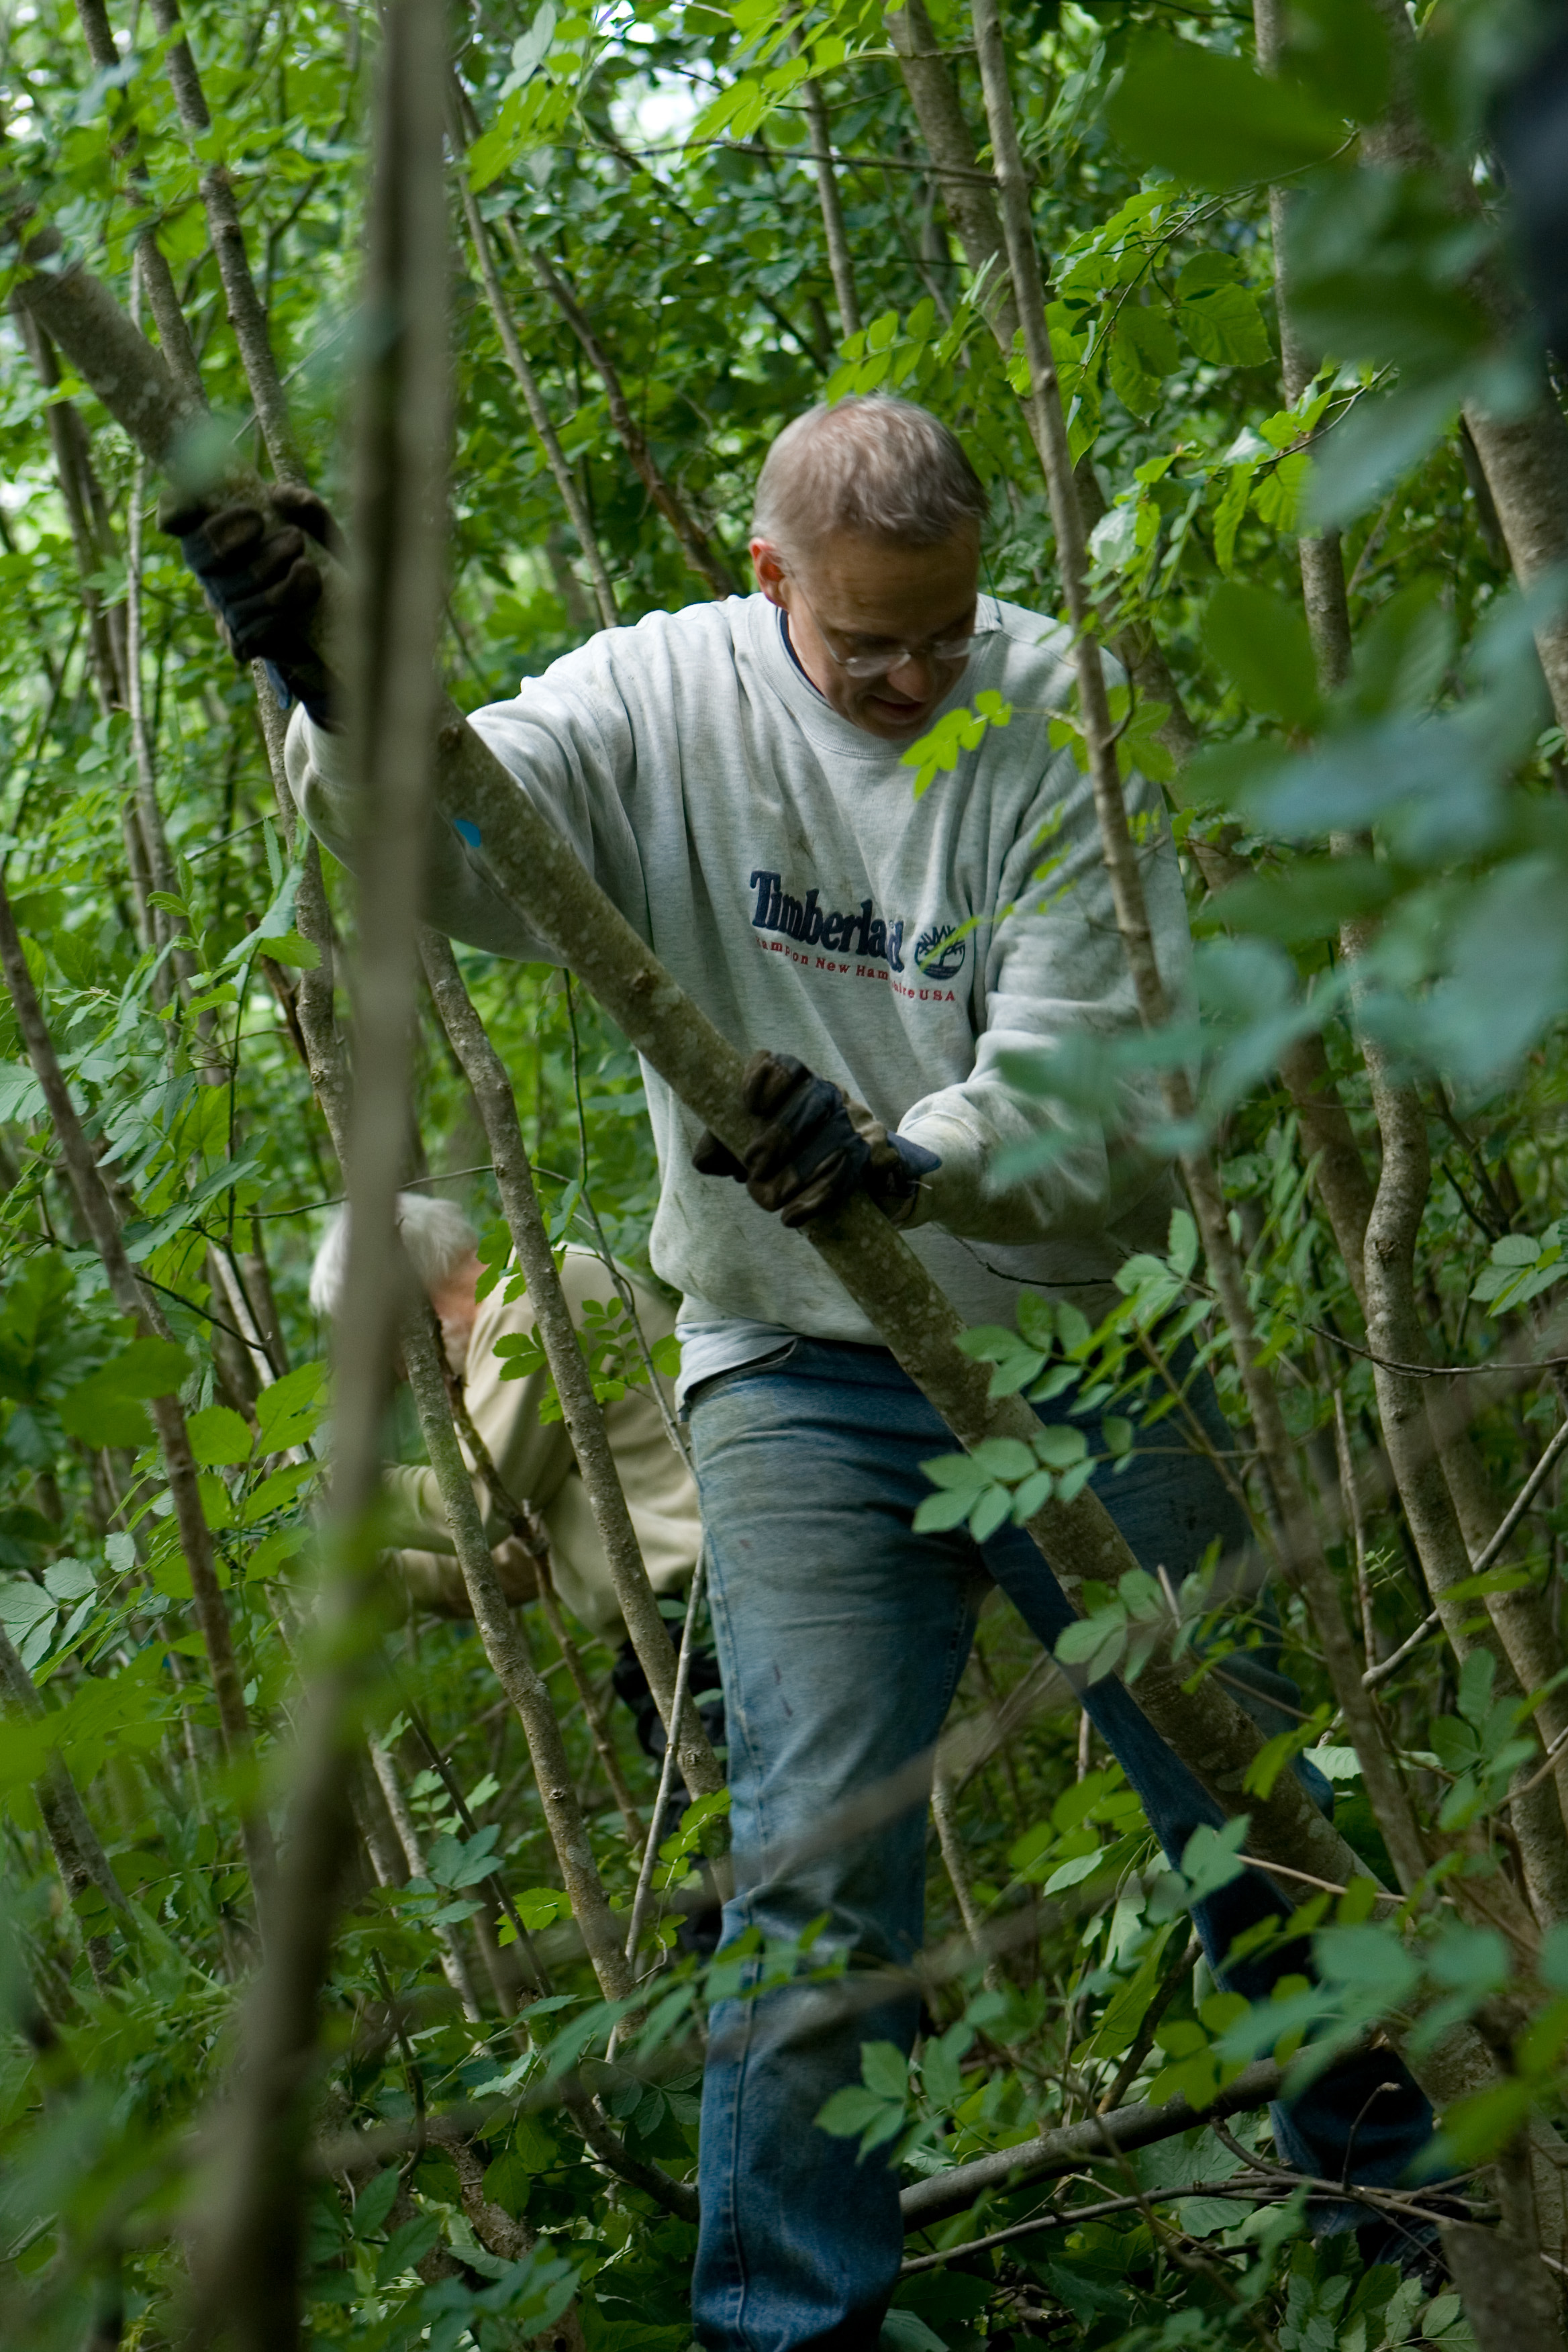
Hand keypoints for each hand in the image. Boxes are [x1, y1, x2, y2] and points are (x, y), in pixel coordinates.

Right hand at [160, 483, 339, 725]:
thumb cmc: (327, 564)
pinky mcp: (242, 643)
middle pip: (199, 555)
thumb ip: (304, 507)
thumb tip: (279, 497)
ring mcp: (224, 610)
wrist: (347, 623)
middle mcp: (213, 572)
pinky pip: (250, 629)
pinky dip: (283, 610)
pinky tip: (308, 593)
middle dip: (235, 542)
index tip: (197, 504)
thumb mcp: (322, 530)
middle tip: (290, 536)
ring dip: (273, 577)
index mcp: (221, 534)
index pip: (177, 518)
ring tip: (308, 565)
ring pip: (230, 595)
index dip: (176, 509)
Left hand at [693, 1050, 938, 1228]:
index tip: (749, 1105)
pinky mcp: (879, 1152)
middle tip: (755, 1168)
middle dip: (781, 1135)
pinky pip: (853, 1170)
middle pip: (813, 1099)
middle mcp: (831, 1095)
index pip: (788, 1066)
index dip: (768, 1078)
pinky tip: (793, 1217)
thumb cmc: (790, 1155)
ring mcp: (859, 1121)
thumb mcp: (754, 1147)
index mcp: (799, 1085)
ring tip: (769, 1201)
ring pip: (835, 1136)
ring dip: (800, 1172)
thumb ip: (724, 1148)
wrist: (856, 1176)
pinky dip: (819, 1196)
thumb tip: (704, 1160)